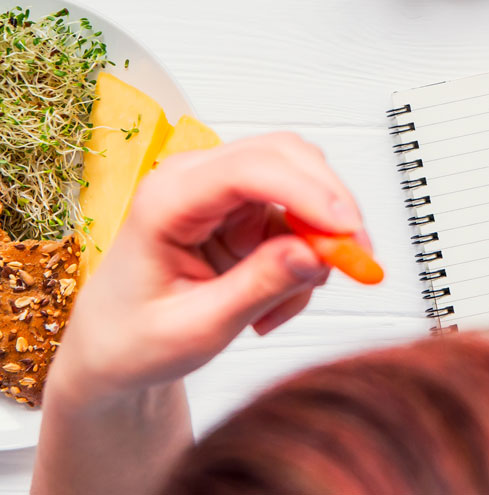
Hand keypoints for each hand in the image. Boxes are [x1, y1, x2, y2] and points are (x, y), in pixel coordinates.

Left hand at [46, 133, 365, 408]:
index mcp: (167, 200)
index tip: (346, 230)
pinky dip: (307, 259)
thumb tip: (315, 254)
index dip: (306, 191)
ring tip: (288, 302)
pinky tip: (275, 303)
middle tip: (357, 260)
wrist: (113, 349)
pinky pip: (302, 219)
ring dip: (320, 239)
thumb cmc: (133, 338)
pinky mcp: (247, 209)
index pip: (247, 169)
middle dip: (331, 206)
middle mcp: (197, 180)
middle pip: (287, 157)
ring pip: (304, 184)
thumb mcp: (195, 328)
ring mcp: (225, 191)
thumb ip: (257, 288)